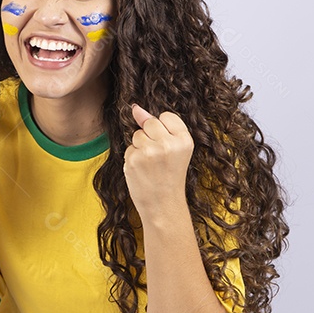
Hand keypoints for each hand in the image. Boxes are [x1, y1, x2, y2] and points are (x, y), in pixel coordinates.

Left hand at [123, 103, 193, 218]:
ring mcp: (149, 152)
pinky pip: (129, 148)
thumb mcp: (174, 150)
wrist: (163, 205)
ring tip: (151, 165)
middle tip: (159, 157)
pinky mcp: (133, 160)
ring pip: (137, 135)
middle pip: (150, 122)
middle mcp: (168, 144)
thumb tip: (135, 107)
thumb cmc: (169, 176)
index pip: (166, 116)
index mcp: (185, 140)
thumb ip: (158, 126)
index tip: (168, 146)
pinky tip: (142, 171)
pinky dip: (132, 158)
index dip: (164, 129)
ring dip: (140, 147)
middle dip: (150, 136)